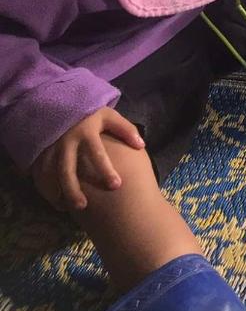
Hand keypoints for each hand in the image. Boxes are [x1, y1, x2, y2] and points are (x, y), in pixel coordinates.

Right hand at [30, 108, 144, 211]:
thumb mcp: (109, 116)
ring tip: (68, 209)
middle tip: (83, 207)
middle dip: (73, 190)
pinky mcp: (38, 153)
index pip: (97, 154)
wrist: (58, 102)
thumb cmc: (89, 113)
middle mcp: (65, 142)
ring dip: (56, 193)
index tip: (116, 186)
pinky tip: (57, 202)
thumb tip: (142, 145)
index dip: (106, 170)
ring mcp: (49, 149)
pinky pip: (38, 175)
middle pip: (67, 170)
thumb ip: (126, 130)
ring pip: (48, 175)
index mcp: (86, 132)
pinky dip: (45, 189)